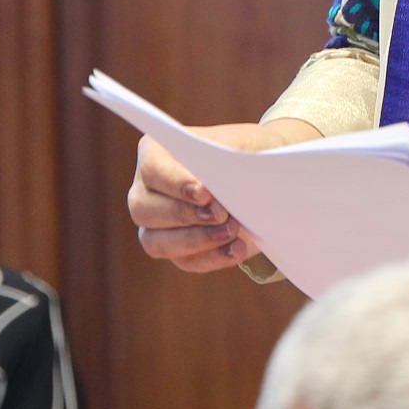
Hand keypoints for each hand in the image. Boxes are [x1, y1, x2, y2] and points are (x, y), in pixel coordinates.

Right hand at [127, 118, 318, 271]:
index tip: (204, 193)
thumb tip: (217, 183)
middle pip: (143, 209)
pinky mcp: (177, 249)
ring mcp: (157, 223)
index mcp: (156, 152)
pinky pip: (185, 261)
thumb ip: (226, 160)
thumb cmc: (248, 152)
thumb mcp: (243, 147)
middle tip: (221, 213)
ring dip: (197, 240)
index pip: (152, 169)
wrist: (265, 178)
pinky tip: (237, 248)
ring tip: (232, 230)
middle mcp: (147, 189)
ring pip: (156, 242)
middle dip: (185, 214)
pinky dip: (213, 257)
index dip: (175, 183)